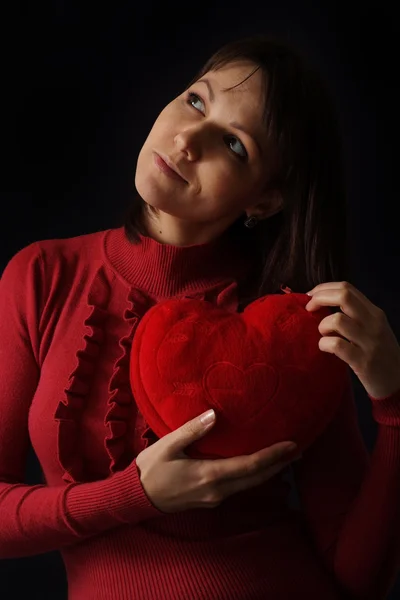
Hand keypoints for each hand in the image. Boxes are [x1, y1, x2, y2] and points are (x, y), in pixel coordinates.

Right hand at [135, 410, 301, 513]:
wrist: (137, 498)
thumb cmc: (150, 469)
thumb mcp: (168, 445)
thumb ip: (192, 430)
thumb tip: (215, 414)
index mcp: (209, 475)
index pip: (250, 465)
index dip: (273, 455)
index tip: (292, 444)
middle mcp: (217, 490)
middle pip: (257, 478)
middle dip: (280, 464)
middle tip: (299, 449)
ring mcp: (215, 498)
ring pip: (250, 484)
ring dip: (269, 470)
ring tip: (286, 456)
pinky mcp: (211, 499)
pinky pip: (240, 486)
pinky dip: (255, 474)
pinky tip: (258, 465)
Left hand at [305, 281, 399, 399]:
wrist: (398, 383)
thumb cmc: (381, 355)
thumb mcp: (373, 330)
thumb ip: (355, 316)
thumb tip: (323, 304)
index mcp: (375, 313)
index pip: (347, 288)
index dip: (324, 289)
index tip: (310, 296)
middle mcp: (374, 323)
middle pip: (343, 296)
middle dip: (319, 298)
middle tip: (309, 309)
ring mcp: (369, 342)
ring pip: (337, 320)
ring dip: (322, 325)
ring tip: (323, 334)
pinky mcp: (363, 362)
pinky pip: (336, 345)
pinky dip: (324, 344)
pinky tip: (325, 348)